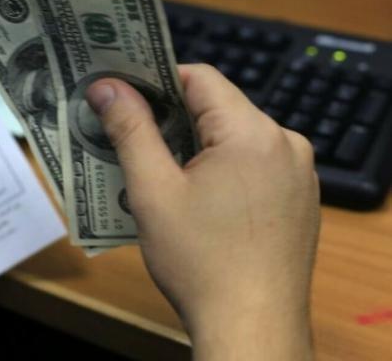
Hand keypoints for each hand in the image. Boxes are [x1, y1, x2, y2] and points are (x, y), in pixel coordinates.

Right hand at [86, 64, 318, 359]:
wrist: (252, 327)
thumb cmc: (200, 261)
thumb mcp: (153, 192)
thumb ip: (130, 130)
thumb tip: (106, 85)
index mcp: (253, 133)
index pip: (200, 78)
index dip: (157, 80)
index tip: (122, 96)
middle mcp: (286, 144)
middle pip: (219, 108)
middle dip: (171, 120)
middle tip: (130, 140)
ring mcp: (298, 174)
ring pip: (235, 139)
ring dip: (195, 148)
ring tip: (159, 176)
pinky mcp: (299, 200)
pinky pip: (254, 167)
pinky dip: (222, 171)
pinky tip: (197, 201)